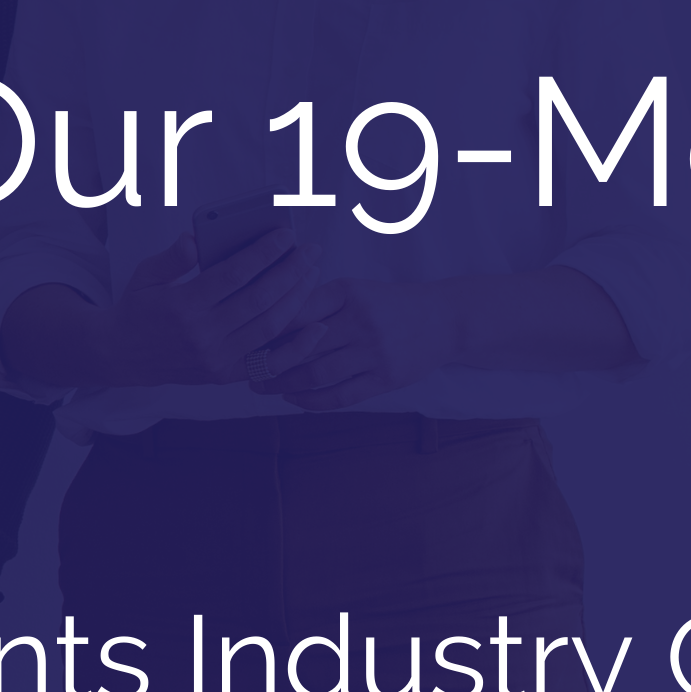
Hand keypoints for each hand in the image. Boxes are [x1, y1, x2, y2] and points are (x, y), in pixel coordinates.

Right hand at [108, 227, 324, 388]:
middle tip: (311, 251)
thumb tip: (195, 238)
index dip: (265, 253)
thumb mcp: (146, 275)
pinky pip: (269, 361)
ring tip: (312, 274)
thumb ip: (173, 257)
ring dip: (297, 299)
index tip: (287, 235)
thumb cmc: (138, 308)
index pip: (235, 274)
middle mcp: (203, 334)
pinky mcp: (224, 374)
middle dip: (292, 271)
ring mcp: (216, 358)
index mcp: (184, 305)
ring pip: (270, 326)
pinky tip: (316, 327)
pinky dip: (296, 345)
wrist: (122, 355)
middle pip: (260, 299)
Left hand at [244, 272, 449, 413]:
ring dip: (284, 384)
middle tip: (247, 370)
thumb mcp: (357, 290)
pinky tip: (294, 399)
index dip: (268, 329)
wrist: (444, 319)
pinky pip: (341, 395)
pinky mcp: (385, 378)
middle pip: (302, 346)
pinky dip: (312, 401)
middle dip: (268, 361)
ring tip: (263, 387)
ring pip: (317, 374)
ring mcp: (374, 352)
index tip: (246, 338)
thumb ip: (320, 303)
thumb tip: (271, 323)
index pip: (297, 311)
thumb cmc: (392, 304)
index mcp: (349, 292)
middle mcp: (361, 320)